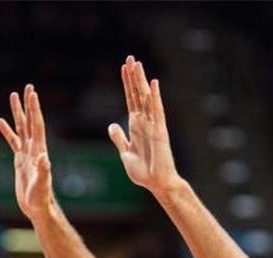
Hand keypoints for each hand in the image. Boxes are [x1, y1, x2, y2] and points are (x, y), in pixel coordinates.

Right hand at [0, 84, 55, 220]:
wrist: (38, 208)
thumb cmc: (41, 199)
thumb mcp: (41, 185)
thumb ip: (43, 171)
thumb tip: (43, 158)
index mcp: (39, 151)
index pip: (36, 125)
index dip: (34, 109)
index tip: (32, 93)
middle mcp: (34, 149)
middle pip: (30, 121)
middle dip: (28, 104)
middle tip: (27, 87)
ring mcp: (27, 153)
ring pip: (21, 128)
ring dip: (18, 113)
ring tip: (13, 96)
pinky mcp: (20, 161)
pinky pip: (12, 142)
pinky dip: (7, 131)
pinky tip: (1, 122)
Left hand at [108, 56, 181, 195]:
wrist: (157, 183)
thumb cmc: (144, 172)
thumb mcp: (125, 153)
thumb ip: (119, 138)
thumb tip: (112, 125)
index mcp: (135, 126)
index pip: (130, 99)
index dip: (127, 83)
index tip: (123, 67)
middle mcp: (145, 122)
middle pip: (137, 94)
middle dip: (133, 76)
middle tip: (130, 58)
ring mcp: (153, 125)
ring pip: (146, 98)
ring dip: (141, 81)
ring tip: (137, 64)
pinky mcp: (160, 131)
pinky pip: (157, 111)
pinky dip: (155, 97)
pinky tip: (153, 83)